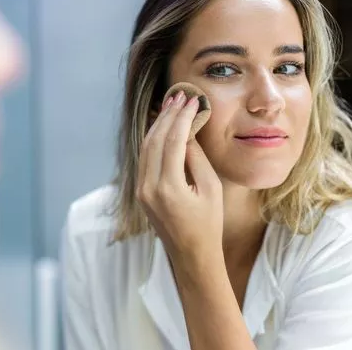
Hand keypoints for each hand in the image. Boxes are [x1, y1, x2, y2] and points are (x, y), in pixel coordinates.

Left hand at [136, 90, 222, 258]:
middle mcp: (148, 188)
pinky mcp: (141, 192)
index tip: (191, 100)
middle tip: (180, 95)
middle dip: (168, 115)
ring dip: (158, 124)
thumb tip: (187, 130)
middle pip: (154, 140)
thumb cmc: (208, 224)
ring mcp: (141, 190)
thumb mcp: (210, 188)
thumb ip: (195, 157)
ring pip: (146, 147)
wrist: (191, 255)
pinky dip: (153, 140)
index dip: (182, 117)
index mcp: (168, 188)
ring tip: (171, 104)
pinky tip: (162, 126)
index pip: (172, 141)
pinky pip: (144, 158)